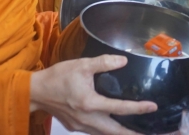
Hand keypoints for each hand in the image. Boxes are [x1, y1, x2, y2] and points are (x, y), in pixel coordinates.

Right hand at [30, 55, 156, 134]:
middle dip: (131, 133)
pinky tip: (113, 127)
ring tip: (134, 132)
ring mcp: (80, 125)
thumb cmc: (58, 77)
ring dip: (120, 134)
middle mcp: (87, 119)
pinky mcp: (75, 126)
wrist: (35, 92)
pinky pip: (95, 132)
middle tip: (148, 132)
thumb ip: (103, 63)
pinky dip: (107, 132)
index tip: (152, 107)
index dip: (138, 108)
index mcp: (90, 103)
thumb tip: (123, 61)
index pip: (119, 108)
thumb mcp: (81, 65)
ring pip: (104, 134)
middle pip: (114, 131)